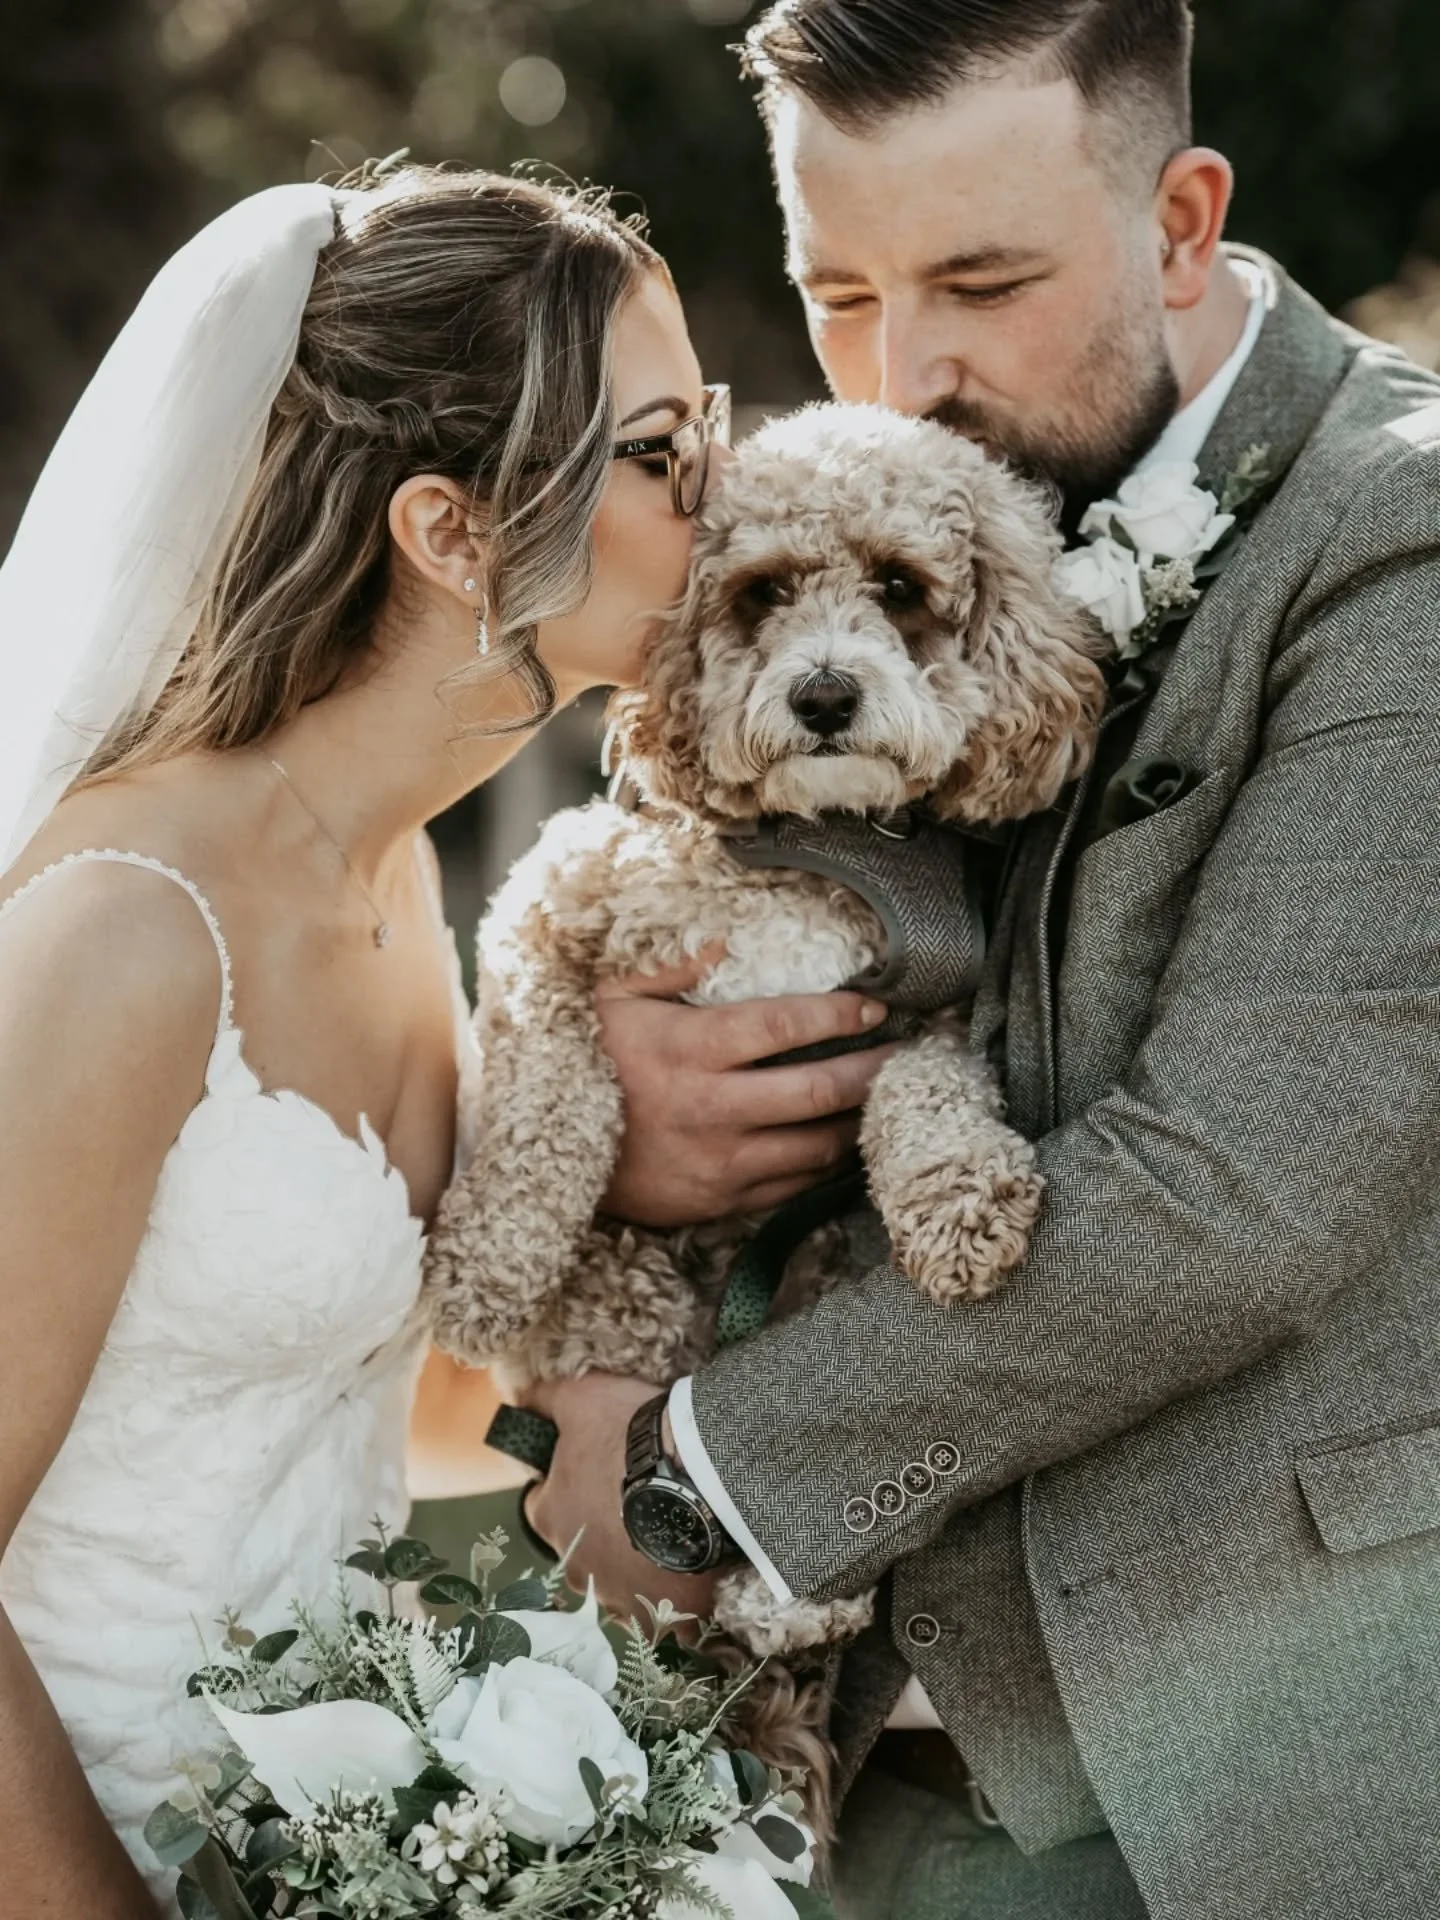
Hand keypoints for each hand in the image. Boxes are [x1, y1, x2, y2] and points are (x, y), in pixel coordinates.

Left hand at [521, 1374, 717, 1624]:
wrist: (701, 1476)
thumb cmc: (632, 1435)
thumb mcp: (583, 1397)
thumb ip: (546, 1400)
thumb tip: (519, 1400)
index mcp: (550, 1516)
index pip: (541, 1504)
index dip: (566, 1485)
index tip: (594, 1471)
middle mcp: (575, 1567)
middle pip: (581, 1548)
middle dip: (602, 1529)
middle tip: (639, 1497)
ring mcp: (617, 1597)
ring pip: (618, 1585)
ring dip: (635, 1565)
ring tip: (671, 1532)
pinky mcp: (660, 1616)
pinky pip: (659, 1618)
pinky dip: (669, 1601)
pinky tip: (688, 1574)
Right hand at [596, 949, 892, 1227]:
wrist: (542, 1152)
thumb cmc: (587, 1060)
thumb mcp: (610, 997)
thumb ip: (670, 966)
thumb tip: (724, 940)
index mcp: (687, 1050)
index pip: (783, 1027)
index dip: (837, 1016)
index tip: (872, 1009)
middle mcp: (709, 1109)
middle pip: (817, 1091)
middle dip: (872, 1072)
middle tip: (906, 1056)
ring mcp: (718, 1163)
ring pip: (816, 1147)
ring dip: (859, 1122)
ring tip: (886, 1099)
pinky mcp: (720, 1202)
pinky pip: (792, 1187)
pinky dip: (826, 1166)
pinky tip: (843, 1142)